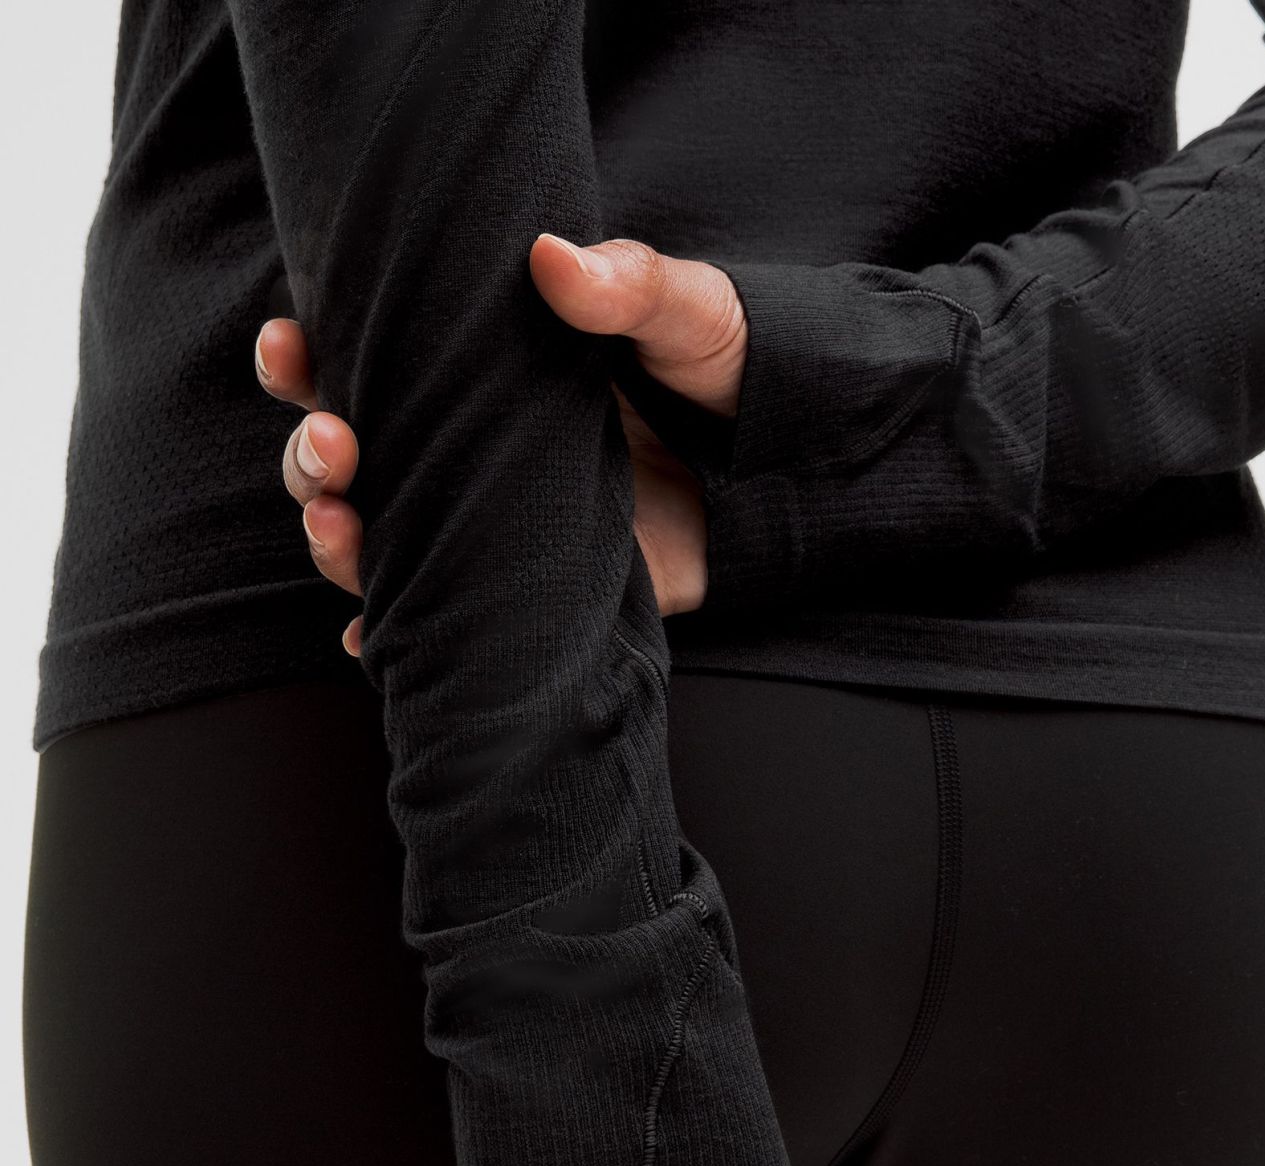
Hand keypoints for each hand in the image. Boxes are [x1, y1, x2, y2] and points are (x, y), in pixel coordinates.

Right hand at [255, 233, 747, 649]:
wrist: (802, 476)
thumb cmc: (739, 377)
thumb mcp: (692, 317)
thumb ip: (633, 286)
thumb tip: (552, 258)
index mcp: (486, 373)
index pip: (371, 359)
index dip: (308, 356)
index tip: (291, 343)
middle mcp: (472, 452)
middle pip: (349, 457)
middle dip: (310, 454)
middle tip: (334, 444)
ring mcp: (492, 528)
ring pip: (376, 538)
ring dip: (334, 537)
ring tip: (339, 525)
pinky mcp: (529, 595)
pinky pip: (439, 618)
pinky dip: (390, 631)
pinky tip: (366, 638)